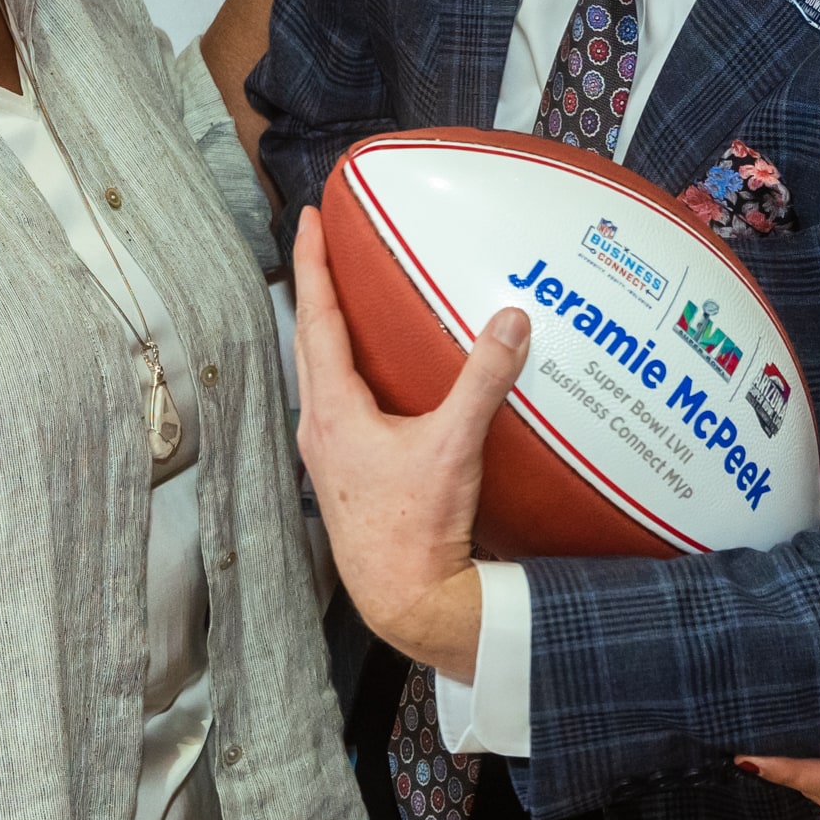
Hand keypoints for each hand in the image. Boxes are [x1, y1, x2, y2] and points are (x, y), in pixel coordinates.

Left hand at [288, 203, 523, 679]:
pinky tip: (376, 376)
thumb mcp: (456, 447)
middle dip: (317, 288)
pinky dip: (347, 371)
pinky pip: (337, 402)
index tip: (309, 220)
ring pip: (319, 374)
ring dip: (328, 331)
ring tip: (347, 297)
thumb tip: (511, 320)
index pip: (316, 318)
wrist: (405, 600)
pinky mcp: (344, 472)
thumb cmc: (417, 530)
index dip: (312, 264)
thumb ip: (483, 380)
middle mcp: (319, 427)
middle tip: (325, 243)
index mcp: (333, 411)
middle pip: (309, 340)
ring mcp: (326, 453)